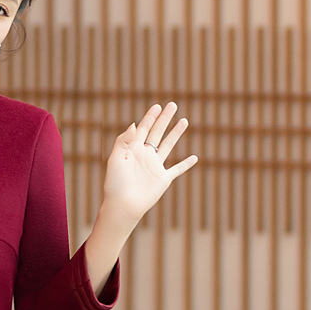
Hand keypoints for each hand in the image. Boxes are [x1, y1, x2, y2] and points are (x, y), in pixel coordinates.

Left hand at [102, 102, 197, 226]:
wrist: (123, 204)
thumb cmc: (116, 183)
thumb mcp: (115, 158)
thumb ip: (123, 140)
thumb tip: (134, 124)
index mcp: (133, 149)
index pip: (143, 129)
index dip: (150, 117)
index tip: (157, 106)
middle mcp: (145, 155)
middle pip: (157, 133)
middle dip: (165, 119)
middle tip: (173, 104)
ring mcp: (155, 166)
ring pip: (168, 145)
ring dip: (176, 133)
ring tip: (184, 121)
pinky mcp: (163, 179)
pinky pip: (177, 169)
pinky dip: (186, 164)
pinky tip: (194, 158)